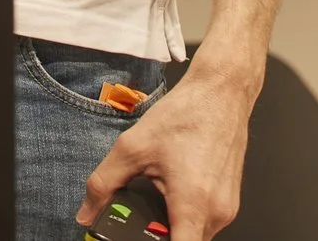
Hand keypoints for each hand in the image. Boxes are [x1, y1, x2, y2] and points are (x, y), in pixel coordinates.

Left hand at [76, 65, 254, 238]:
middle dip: (159, 237)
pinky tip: (173, 189)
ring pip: (196, 233)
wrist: (221, 91)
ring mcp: (227, 208)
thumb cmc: (185, 114)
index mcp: (193, 204)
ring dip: (175, 226)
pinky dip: (187, 215)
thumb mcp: (133, 147)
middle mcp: (216, 213)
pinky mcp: (230, 200)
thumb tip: (86, 212)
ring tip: (157, 197)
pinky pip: (205, 221)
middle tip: (138, 220)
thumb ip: (104, 183)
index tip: (139, 240)